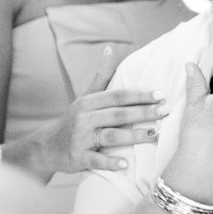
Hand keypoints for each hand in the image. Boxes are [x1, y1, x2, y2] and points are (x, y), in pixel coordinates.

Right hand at [42, 47, 169, 174]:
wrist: (47, 147)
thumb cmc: (73, 120)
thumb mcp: (84, 97)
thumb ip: (101, 76)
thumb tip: (110, 49)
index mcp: (88, 102)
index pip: (118, 96)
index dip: (140, 95)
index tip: (161, 94)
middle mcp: (84, 118)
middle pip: (118, 114)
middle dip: (144, 112)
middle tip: (166, 111)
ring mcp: (80, 138)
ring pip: (111, 136)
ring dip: (134, 135)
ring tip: (155, 134)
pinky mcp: (78, 158)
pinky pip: (96, 160)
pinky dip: (110, 162)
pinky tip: (126, 164)